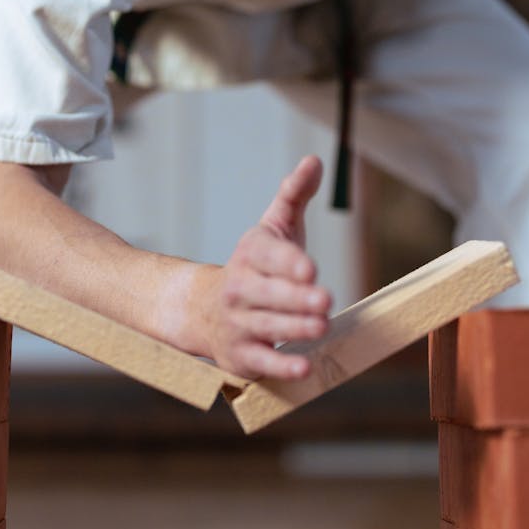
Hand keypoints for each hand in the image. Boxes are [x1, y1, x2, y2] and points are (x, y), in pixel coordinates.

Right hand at [204, 156, 331, 381]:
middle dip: (296, 297)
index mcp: (251, 255)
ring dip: (294, 327)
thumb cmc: (255, 267)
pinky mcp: (240, 355)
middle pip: (267, 294)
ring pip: (266, 326)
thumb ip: (293, 196)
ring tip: (322, 326)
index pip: (268, 256)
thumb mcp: (272, 228)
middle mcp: (239, 288)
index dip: (288, 262)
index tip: (310, 268)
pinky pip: (260, 361)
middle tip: (325, 298)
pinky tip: (305, 366)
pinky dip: (281, 365)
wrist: (202, 309)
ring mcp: (238, 323)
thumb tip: (314, 161)